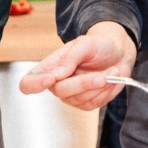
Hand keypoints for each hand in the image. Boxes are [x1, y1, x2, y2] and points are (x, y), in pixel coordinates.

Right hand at [18, 21, 135, 109]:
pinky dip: (106, 91)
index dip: (34, 84)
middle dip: (84, 83)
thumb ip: (70, 57)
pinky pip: (94, 104)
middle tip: (102, 75)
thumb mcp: (85, 43)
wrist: (118, 53)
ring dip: (100, 85)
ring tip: (111, 70)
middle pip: (60, 91)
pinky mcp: (86, 103)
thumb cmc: (98, 45)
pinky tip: (110, 78)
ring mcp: (71, 96)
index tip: (50, 78)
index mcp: (50, 67)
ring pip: (80, 99)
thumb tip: (57, 74)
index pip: (28, 83)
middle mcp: (57, 84)